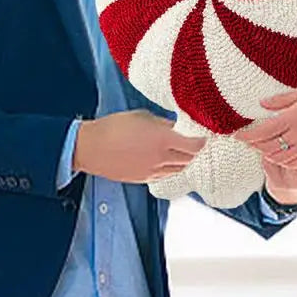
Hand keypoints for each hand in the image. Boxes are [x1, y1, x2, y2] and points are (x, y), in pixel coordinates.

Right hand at [73, 110, 205, 183]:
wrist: (91, 148)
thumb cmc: (114, 127)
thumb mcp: (143, 117)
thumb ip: (164, 124)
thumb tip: (179, 127)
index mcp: (163, 140)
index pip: (194, 146)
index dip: (203, 142)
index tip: (205, 136)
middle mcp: (161, 159)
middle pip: (189, 159)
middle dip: (196, 151)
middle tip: (197, 142)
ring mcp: (152, 172)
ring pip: (179, 169)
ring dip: (185, 161)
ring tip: (185, 151)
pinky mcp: (143, 179)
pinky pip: (165, 175)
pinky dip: (171, 168)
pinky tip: (168, 159)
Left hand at [240, 85, 296, 168]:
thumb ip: (283, 99)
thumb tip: (262, 104)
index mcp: (295, 117)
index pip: (263, 130)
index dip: (247, 134)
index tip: (236, 134)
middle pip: (268, 146)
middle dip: (253, 145)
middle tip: (245, 140)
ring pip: (279, 157)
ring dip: (266, 153)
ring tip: (259, 146)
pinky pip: (293, 162)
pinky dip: (281, 160)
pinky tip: (278, 153)